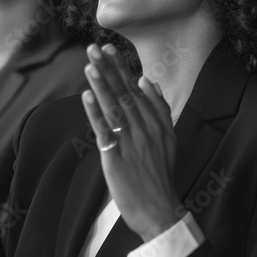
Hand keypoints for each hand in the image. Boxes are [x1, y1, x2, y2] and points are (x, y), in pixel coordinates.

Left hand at [81, 44, 181, 241]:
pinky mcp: (117, 158)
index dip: (120, 68)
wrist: (160, 209)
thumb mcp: (169, 137)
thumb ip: (159, 107)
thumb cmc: (160, 174)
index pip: (135, 89)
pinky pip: (105, 132)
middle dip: (108, 69)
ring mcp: (131, 143)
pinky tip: (87, 97)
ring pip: (114, 108)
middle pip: (124, 94)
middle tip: (94, 48)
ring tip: (90, 65)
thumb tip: (149, 80)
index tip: (108, 49)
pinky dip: (95, 113)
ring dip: (102, 85)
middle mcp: (144, 129)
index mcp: (156, 122)